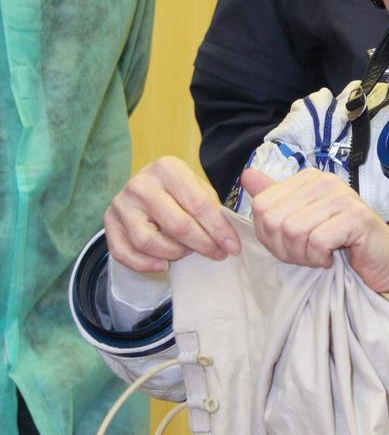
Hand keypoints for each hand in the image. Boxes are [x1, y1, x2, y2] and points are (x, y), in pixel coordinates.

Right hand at [105, 156, 240, 271]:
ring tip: (187, 252)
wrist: (146, 188)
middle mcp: (141, 183)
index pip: (198, 204)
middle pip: (176, 225)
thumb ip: (212, 210)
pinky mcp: (109, 222)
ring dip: (174, 254)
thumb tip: (227, 241)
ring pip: (148, 242)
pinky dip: (145, 264)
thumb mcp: (198, 190)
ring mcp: (122, 203)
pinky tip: (163, 265)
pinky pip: (124, 253)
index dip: (218, 229)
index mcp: (167, 168)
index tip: (232, 247)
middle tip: (216, 254)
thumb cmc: (178, 192)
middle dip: (202, 244)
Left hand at [241, 166, 388, 296]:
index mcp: (308, 179)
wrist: (387, 262)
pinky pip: (317, 241)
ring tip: (321, 256)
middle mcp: (324, 181)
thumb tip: (246, 176)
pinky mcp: (355, 217)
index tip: (293, 245)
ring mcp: (341, 196)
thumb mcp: (303, 222)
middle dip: (285, 248)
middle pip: (274, 220)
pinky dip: (320, 258)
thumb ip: (276, 199)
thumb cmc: (344, 244)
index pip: (261, 205)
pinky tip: (334, 257)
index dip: (268, 236)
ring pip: (293, 231)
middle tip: (308, 254)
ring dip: (304, 255)